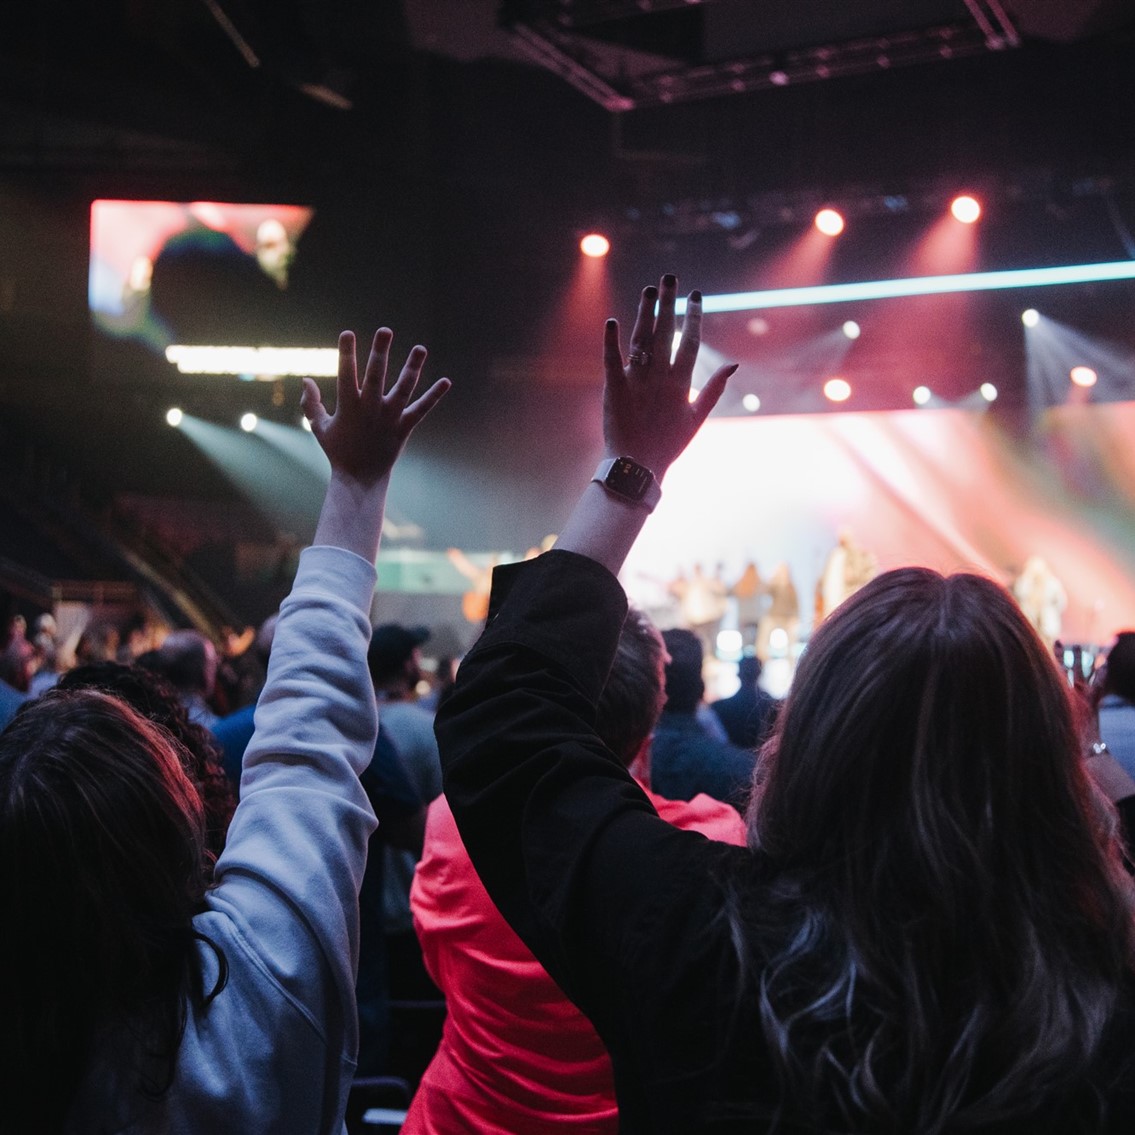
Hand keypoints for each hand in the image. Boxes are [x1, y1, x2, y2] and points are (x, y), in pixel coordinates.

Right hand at [301, 328, 450, 486]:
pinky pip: (421, 410)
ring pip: (403, 389)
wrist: (360, 479)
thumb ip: (310, 404)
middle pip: (376, 375)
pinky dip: (434, 396)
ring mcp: (389, 418)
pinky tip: (447, 381)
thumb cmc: (338, 451)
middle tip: (385, 330)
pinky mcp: (404, 428)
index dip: (346, 353)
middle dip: (380, 352)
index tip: (347, 333)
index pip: (346, 374)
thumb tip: (305, 379)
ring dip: (413, 368)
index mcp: (348, 406)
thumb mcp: (319, 427)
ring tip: (421, 348)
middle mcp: (370, 409)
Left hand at [602, 274, 736, 476]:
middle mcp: (660, 377)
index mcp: (682, 383)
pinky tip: (612, 322)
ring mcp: (637, 381)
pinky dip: (611, 341)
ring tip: (649, 290)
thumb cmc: (669, 444)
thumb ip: (714, 389)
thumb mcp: (697, 418)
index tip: (695, 294)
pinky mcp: (614, 389)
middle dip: (668, 303)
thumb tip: (734, 364)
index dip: (693, 316)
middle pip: (666, 332)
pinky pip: (612, 360)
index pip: (691, 341)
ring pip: (641, 340)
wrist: (638, 465)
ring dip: (645, 313)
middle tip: (669, 278)